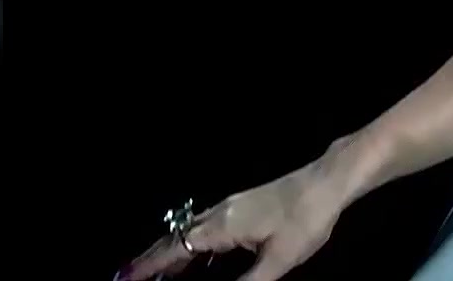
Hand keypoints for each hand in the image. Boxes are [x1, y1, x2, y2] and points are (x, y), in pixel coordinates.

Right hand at [116, 158, 348, 280]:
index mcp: (222, 226)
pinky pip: (204, 227)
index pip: (174, 250)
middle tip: (127, 278)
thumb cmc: (306, 220)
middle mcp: (220, 213)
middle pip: (175, 238)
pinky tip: (196, 258)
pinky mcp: (243, 205)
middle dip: (150, 260)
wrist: (329, 181)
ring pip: (189, 231)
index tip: (123, 278)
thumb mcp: (278, 261)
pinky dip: (190, 244)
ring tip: (154, 274)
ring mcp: (231, 206)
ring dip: (170, 252)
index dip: (148, 267)